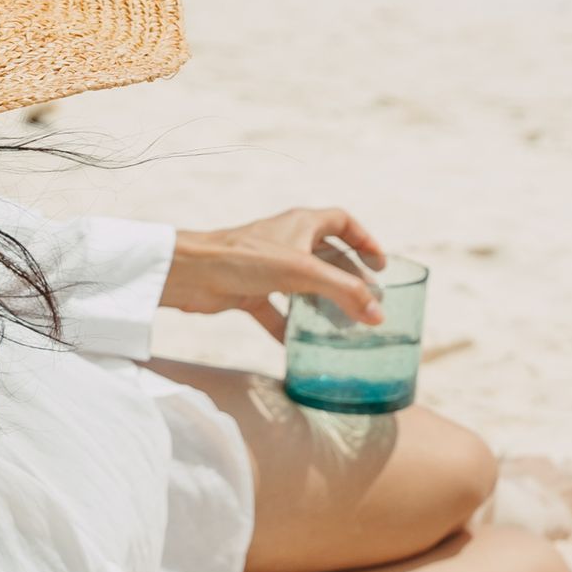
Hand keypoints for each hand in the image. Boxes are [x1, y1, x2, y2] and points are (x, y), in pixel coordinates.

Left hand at [160, 205, 388, 340]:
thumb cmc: (244, 259)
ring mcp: (267, 268)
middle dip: (348, 278)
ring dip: (320, 303)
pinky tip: (298, 348)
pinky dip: (287, 328)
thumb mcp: (303, 273)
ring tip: (341, 325)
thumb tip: (378, 315)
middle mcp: (287, 242)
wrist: (190, 273)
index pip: (342, 222)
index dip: (364, 240)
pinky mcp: (249, 291)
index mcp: (302, 224)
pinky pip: (275, 311)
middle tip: (367, 301)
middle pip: (326, 257)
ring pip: (302, 285)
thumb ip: (343, 292)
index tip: (380, 264)